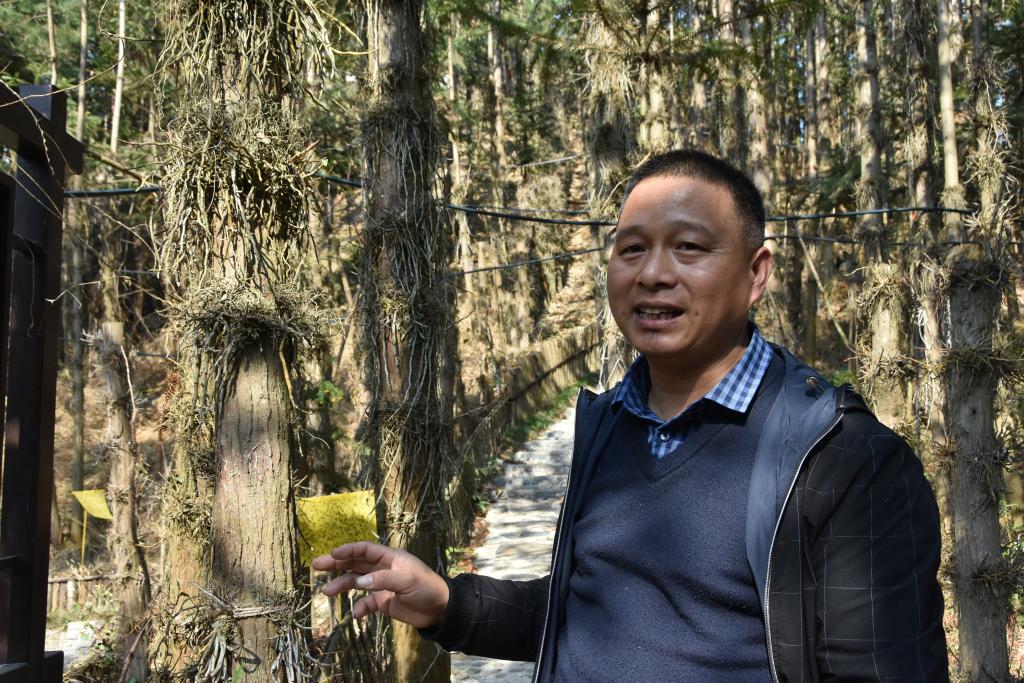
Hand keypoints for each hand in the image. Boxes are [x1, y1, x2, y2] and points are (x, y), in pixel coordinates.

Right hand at [312, 541, 449, 628]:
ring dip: (342, 586)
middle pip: (355, 564)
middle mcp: (382, 569)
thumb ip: (382, 580)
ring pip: (357, 583)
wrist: (439, 609)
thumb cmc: (426, 587)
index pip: (364, 549)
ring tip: (326, 592)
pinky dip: (359, 608)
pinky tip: (356, 614)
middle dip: (336, 564)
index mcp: (389, 558)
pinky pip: (366, 603)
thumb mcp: (407, 580)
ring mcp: (381, 585)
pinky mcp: (383, 602)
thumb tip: (359, 582)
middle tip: (317, 565)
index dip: (348, 550)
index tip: (332, 554)